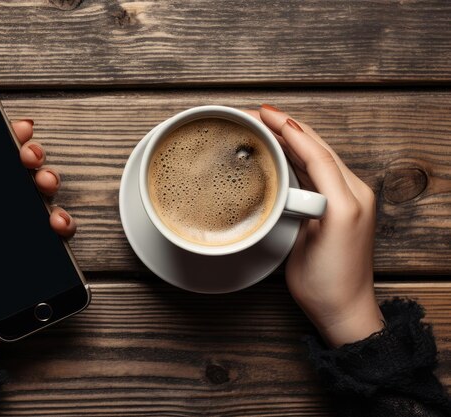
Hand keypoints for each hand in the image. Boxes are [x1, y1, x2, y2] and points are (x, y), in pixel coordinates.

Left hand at [0, 120, 75, 371]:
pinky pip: (54, 235)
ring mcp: (16, 241)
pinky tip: (56, 225)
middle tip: (29, 156)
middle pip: (17, 180)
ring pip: (39, 202)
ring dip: (47, 185)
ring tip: (44, 185)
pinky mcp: (35, 259)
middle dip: (29, 159)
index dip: (1, 147)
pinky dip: (62, 224)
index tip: (14, 129)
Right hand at [258, 105, 383, 346]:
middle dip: (287, 127)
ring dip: (289, 140)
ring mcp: (338, 201)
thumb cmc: (330, 280)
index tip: (265, 113)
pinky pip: (310, 175)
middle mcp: (347, 192)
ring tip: (264, 126)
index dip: (290, 129)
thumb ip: (313, 194)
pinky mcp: (327, 211)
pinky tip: (277, 154)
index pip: (316, 150)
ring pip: (312, 158)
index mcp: (349, 194)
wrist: (340, 309)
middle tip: (259, 113)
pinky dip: (293, 158)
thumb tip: (291, 169)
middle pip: (315, 148)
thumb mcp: (322, 233)